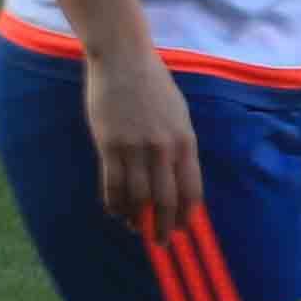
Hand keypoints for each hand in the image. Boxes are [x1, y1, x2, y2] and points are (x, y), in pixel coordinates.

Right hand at [86, 52, 201, 233]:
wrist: (123, 58)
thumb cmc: (152, 84)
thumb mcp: (177, 115)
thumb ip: (178, 146)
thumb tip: (176, 179)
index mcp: (185, 142)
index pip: (190, 191)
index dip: (186, 215)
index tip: (180, 229)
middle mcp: (163, 149)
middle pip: (165, 200)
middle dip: (163, 227)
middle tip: (159, 242)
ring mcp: (135, 147)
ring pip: (137, 197)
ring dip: (136, 217)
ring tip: (133, 226)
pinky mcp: (109, 144)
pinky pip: (113, 184)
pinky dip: (115, 203)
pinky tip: (115, 211)